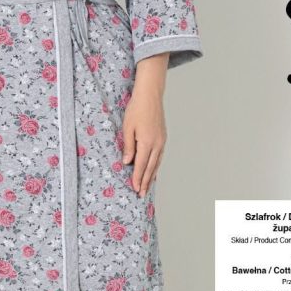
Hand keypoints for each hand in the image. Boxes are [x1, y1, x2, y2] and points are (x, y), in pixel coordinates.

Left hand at [121, 81, 166, 197]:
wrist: (150, 96)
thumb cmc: (136, 109)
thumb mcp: (127, 128)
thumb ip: (128, 146)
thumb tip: (127, 162)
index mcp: (147, 142)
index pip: (141, 165)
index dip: (138, 178)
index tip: (135, 189)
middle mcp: (157, 144)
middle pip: (151, 168)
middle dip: (146, 182)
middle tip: (142, 194)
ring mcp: (161, 141)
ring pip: (157, 163)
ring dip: (152, 175)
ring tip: (148, 186)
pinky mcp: (163, 137)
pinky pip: (160, 156)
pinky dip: (156, 165)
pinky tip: (153, 169)